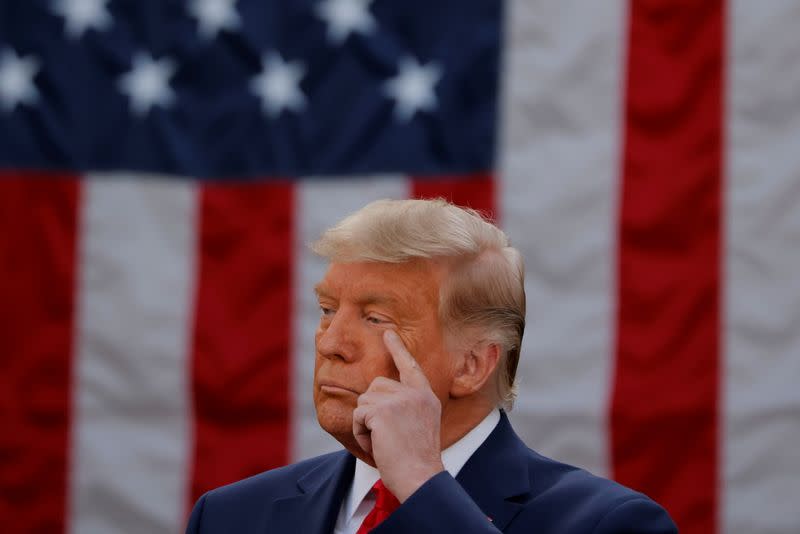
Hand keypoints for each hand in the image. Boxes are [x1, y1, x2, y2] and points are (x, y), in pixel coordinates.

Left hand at [352, 330, 445, 501]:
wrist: (420, 477)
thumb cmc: (416, 459)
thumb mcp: (419, 423)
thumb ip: (406, 404)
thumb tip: (376, 392)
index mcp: (426, 396)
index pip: (410, 366)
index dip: (398, 349)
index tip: (389, 333)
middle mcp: (415, 393)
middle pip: (376, 385)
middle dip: (372, 409)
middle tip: (387, 436)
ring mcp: (400, 400)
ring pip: (364, 400)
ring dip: (366, 423)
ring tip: (384, 442)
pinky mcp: (383, 411)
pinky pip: (358, 415)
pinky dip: (361, 432)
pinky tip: (376, 445)